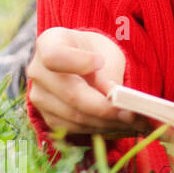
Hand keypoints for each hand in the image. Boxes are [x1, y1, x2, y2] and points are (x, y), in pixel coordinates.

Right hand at [27, 27, 150, 138]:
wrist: (80, 62)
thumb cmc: (95, 53)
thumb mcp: (107, 52)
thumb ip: (108, 73)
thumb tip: (114, 98)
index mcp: (50, 43)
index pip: (55, 56)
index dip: (78, 62)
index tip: (100, 63)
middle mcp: (37, 71)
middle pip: (71, 95)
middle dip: (106, 108)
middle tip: (134, 114)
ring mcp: (38, 97)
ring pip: (75, 117)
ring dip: (108, 123)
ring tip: (136, 122)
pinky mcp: (47, 117)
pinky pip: (75, 128)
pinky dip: (100, 129)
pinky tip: (121, 126)